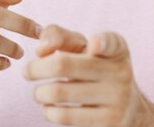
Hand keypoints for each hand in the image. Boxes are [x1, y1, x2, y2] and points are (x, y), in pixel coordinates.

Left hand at [24, 25, 150, 126]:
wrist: (127, 109)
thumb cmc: (93, 69)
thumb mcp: (83, 48)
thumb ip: (59, 36)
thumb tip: (41, 49)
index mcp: (116, 50)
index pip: (111, 42)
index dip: (102, 42)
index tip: (93, 45)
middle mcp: (121, 73)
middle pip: (63, 65)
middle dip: (35, 69)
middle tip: (27, 72)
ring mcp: (118, 99)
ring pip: (58, 92)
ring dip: (39, 93)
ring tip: (38, 92)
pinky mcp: (109, 122)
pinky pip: (65, 116)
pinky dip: (48, 111)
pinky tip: (49, 108)